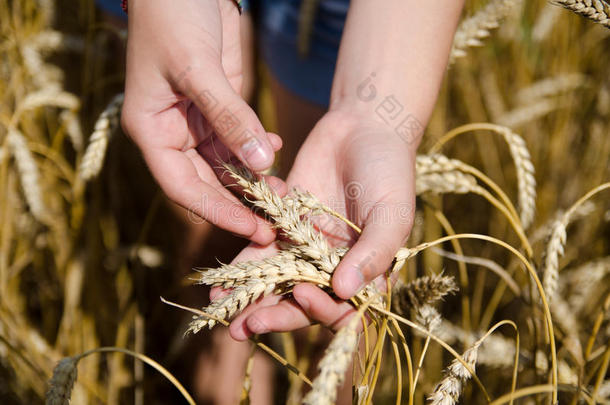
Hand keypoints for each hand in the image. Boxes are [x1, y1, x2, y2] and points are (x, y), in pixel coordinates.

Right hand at [121, 0, 278, 243]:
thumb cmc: (173, 17)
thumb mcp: (198, 68)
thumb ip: (230, 116)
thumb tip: (262, 162)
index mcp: (151, 131)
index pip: (184, 187)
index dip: (218, 212)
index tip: (253, 229)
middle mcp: (172, 132)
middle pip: (207, 182)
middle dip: (241, 202)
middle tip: (277, 221)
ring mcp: (196, 121)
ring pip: (226, 164)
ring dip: (254, 178)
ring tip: (285, 192)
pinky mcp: (219, 106)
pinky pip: (238, 138)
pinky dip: (257, 147)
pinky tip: (275, 147)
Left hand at [228, 109, 417, 339]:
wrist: (363, 126)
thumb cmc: (389, 170)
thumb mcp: (392, 212)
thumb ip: (373, 252)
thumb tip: (345, 291)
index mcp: (366, 272)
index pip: (344, 308)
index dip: (322, 310)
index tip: (301, 294)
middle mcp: (333, 266)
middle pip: (304, 302)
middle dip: (275, 316)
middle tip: (245, 328)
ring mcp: (306, 247)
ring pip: (277, 282)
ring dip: (250, 298)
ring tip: (220, 310)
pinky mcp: (283, 224)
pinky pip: (260, 249)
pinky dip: (241, 265)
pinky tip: (219, 279)